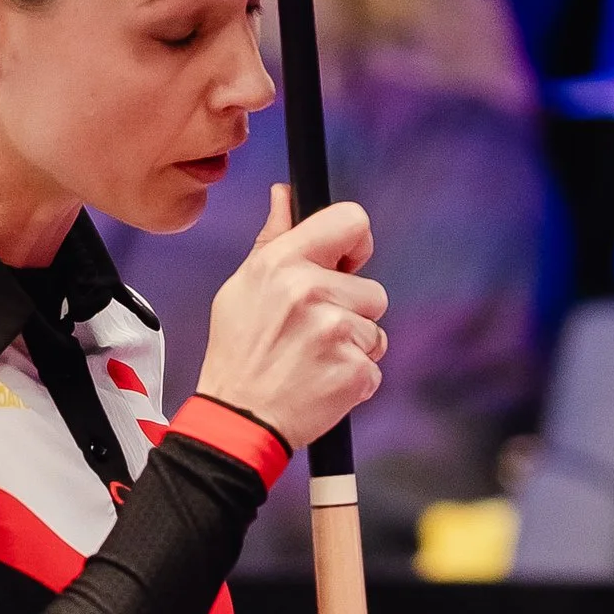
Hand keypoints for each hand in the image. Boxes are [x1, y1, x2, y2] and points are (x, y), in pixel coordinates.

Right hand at [197, 183, 387, 450]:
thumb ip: (273, 238)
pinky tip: (321, 381)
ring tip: (313, 360)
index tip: (346, 264)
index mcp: (282, 262)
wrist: (238, 419)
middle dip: (351, 312)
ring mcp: (335, 332)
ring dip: (353, 347)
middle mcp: (310, 290)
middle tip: (311, 333)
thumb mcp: (244, 286)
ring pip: (375, 330)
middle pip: (372, 289)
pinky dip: (354, 378)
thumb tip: (285, 195)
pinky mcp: (354, 370)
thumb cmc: (239, 353)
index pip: (351, 220)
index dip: (355, 243)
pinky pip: (374, 366)